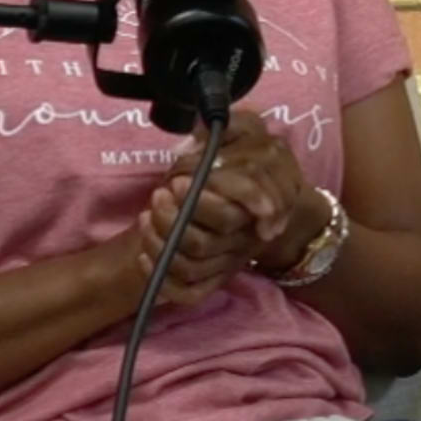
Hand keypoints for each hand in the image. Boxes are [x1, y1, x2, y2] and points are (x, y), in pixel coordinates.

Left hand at [128, 114, 312, 308]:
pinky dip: (167, 281)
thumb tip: (194, 140)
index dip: (207, 193)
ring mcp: (232, 257)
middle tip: (159, 195)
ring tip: (147, 218)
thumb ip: (222, 130)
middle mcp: (247, 231)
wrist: (274, 206)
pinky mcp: (218, 278)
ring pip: (196, 262)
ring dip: (162, 242)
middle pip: (213, 232)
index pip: (240, 198)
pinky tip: (146, 259)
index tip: (175, 181)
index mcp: (261, 192)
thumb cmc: (250, 160)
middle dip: (179, 215)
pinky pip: (193, 291)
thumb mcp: (243, 133)